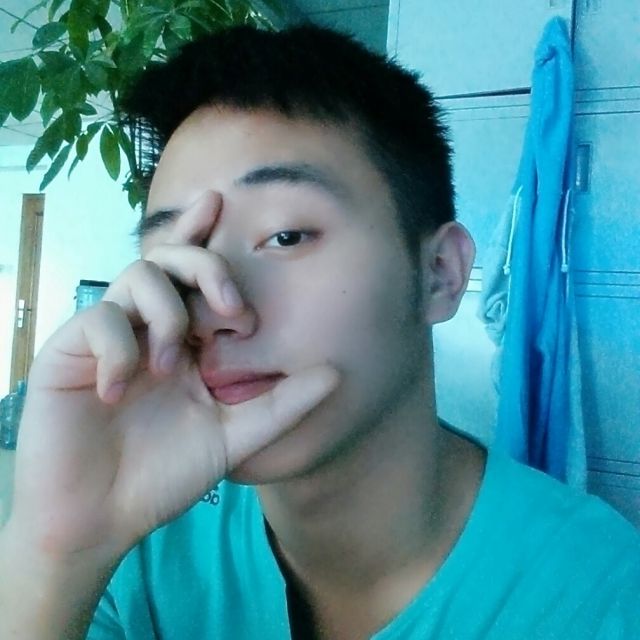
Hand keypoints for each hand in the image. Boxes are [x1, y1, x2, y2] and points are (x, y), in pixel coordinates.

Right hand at [7, 191, 337, 562]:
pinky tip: (120, 389)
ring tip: (173, 366)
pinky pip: (97, 322)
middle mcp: (147, 330)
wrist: (100, 521)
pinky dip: (119, 349)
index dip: (201, 234)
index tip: (221, 202)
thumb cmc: (162, 477)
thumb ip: (282, 406)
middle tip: (232, 309)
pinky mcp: (69, 353)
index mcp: (182, 341)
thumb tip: (336, 373)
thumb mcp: (233, 439)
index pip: (192, 275)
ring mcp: (107, 338)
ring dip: (166, 313)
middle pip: (168, 260)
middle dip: (203, 265)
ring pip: (136, 278)